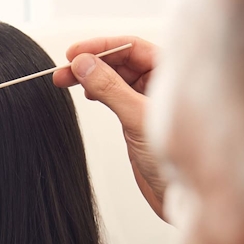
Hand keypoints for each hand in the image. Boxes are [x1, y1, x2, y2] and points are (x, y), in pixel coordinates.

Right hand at [53, 36, 167, 219]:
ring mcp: (146, 101)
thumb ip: (110, 89)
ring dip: (90, 77)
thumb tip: (84, 65)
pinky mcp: (135, 119)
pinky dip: (96, 92)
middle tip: (63, 72)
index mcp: (171, 75)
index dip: (101, 47)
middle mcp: (160, 84)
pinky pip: (113, 95)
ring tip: (66, 81)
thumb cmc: (178, 160)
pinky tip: (86, 93)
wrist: (180, 196)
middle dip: (90, 63)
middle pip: (120, 60)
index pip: (132, 47)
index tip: (74, 54)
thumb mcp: (137, 118)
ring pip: (114, 78)